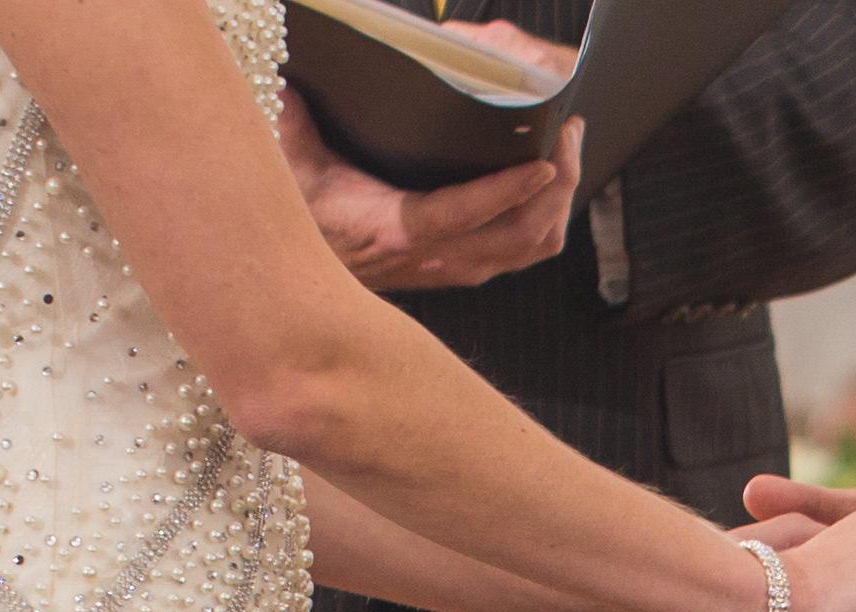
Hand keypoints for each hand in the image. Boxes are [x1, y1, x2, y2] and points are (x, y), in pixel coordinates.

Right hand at [278, 94, 577, 292]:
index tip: (543, 162)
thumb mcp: (297, 166)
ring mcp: (457, 268)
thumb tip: (287, 85)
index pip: (462, 213)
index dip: (506, 191)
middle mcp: (436, 257)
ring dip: (560, 203)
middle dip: (559, 185)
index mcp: (397, 229)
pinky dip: (547, 219)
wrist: (308, 281)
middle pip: (520, 235)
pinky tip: (552, 184)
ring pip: (531, 248)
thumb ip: (295, 122)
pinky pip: (524, 252)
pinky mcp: (466, 269)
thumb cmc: (307, 218)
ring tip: (568, 151)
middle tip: (568, 134)